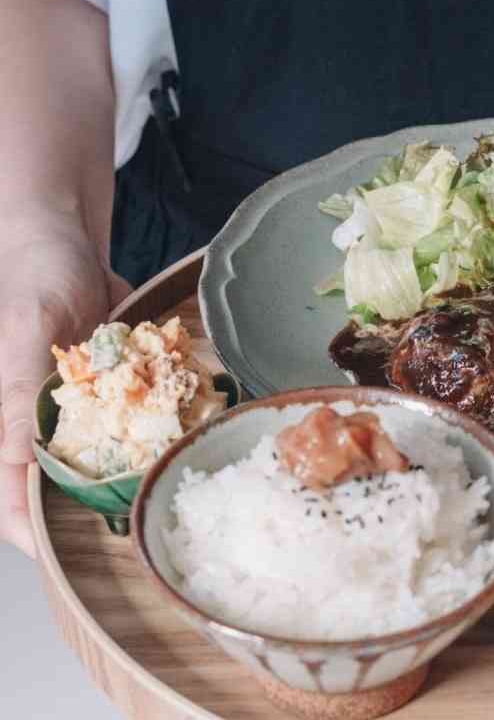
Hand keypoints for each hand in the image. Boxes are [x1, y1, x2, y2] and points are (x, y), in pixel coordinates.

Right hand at [0, 233, 129, 556]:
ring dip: (124, 470)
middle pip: (54, 478)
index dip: (23, 524)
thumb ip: (17, 392)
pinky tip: (178, 436)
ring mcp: (72, 402)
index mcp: (2, 412)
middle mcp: (32, 415)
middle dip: (86, 503)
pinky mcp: (105, 384)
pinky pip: (128, 415)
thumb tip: (16, 456)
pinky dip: (150, 426)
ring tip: (159, 490)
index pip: (6, 484)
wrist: (62, 236)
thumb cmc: (31, 274)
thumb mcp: (25, 330)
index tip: (52, 556)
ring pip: (95, 453)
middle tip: (129, 521)